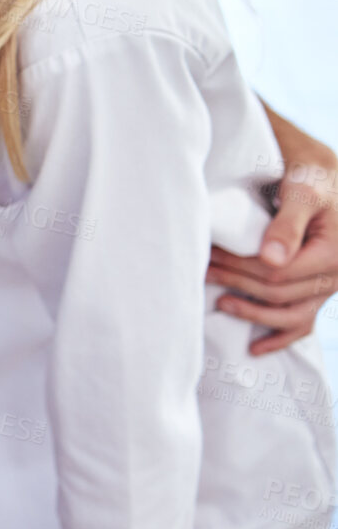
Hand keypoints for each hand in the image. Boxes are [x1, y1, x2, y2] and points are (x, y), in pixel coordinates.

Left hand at [209, 105, 337, 354]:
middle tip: (203, 271)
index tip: (211, 256)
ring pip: (289, 315)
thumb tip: (270, 258)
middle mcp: (334, 277)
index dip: (241, 268)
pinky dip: (280, 339)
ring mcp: (327, 289)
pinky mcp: (318, 293)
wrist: (325, 182)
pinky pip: (303, 324)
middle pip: (278, 292)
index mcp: (332, 254)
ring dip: (252, 313)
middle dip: (237, 282)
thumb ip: (288, 224)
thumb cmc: (312, 180)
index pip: (278, 272)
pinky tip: (254, 348)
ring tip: (220, 303)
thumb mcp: (303, 192)